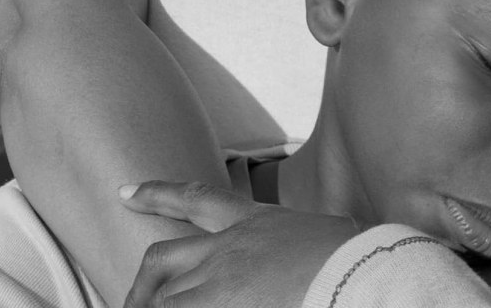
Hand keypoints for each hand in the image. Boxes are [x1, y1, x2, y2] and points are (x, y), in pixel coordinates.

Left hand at [119, 180, 358, 307]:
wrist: (365, 275)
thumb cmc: (361, 259)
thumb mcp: (325, 238)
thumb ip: (300, 244)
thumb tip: (306, 260)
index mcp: (253, 221)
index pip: (196, 200)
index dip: (157, 195)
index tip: (125, 193)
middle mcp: (226, 248)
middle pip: (162, 259)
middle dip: (140, 285)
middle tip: (127, 303)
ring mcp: (221, 282)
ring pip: (168, 299)